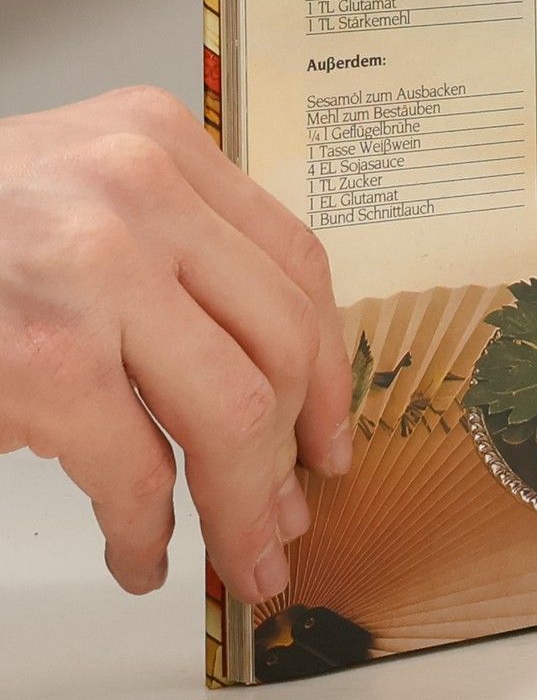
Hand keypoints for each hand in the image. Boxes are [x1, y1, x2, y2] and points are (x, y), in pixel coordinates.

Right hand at [0, 89, 354, 599]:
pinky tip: (141, 553)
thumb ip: (164, 253)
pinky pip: (137, 467)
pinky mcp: (42, 356)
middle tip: (285, 520)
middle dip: (293, 453)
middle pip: (281, 342)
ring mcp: (92, 269)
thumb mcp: (71, 195)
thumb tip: (263, 392)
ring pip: (235, 411)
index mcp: (157, 144)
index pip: (295, 263)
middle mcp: (139, 191)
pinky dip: (147, 529)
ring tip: (238, 555)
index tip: (331, 433)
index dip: (328, 366)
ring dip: (243, 505)